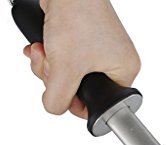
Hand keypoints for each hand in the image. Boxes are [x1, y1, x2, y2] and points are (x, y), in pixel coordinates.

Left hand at [24, 0, 140, 117]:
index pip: (98, 103)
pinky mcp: (83, 39)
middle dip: (56, 79)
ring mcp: (99, 50)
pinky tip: (41, 45)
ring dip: (49, 66)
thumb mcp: (65, 68)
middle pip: (79, 90)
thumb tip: (54, 107)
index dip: (74, 102)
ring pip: (68, 75)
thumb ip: (58, 99)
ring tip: (44, 50)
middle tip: (50, 65)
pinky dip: (49, 54)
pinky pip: (64, 59)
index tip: (59, 90)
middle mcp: (115, 62)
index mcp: (124, 72)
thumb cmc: (78, 14)